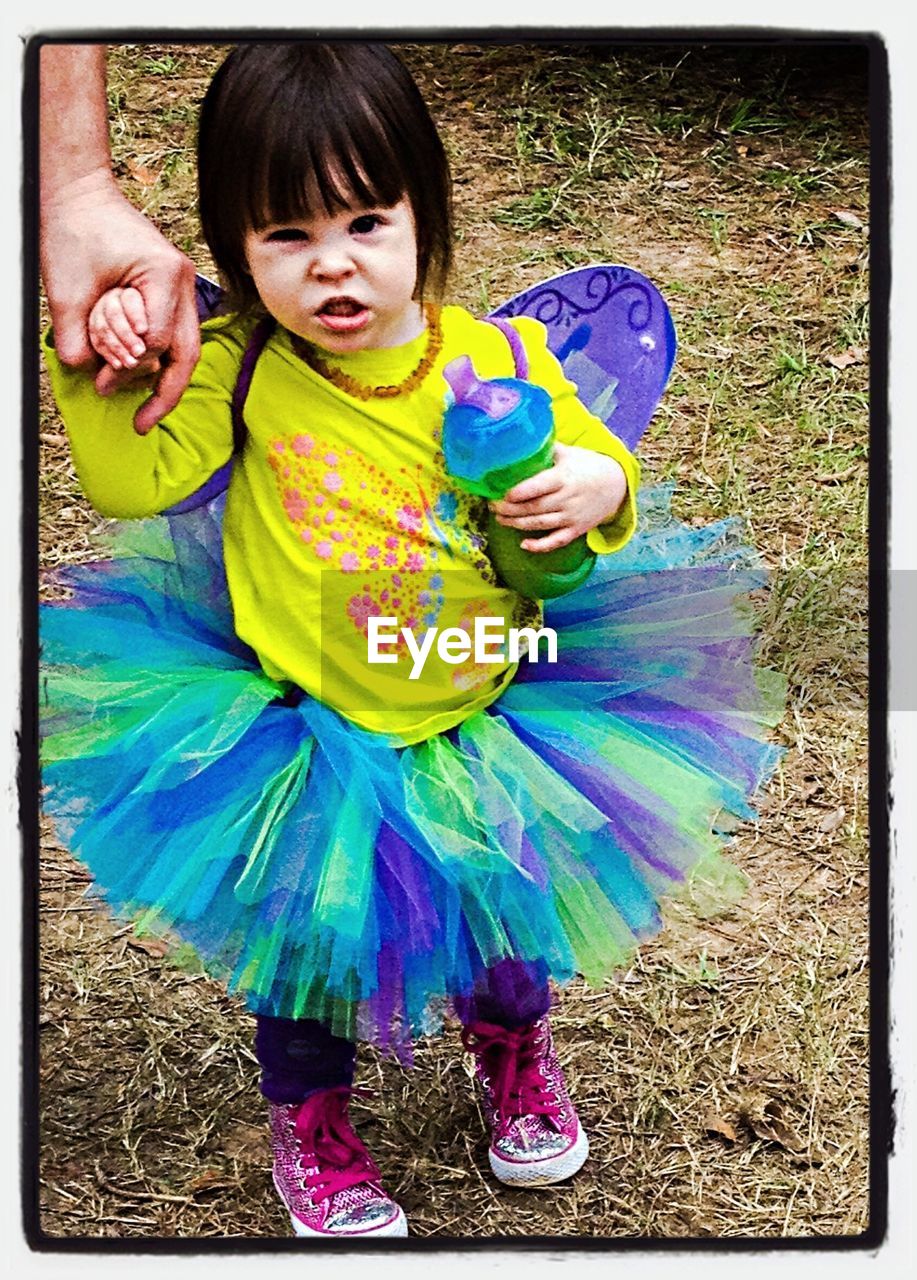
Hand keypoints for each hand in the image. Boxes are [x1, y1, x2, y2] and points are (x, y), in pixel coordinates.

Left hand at [40, 174, 199, 432]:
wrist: (77, 192)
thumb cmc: (72, 230)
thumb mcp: (66, 289)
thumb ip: (77, 337)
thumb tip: (90, 374)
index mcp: (165, 275)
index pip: (156, 342)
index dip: (129, 367)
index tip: (102, 382)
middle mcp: (184, 282)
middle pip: (187, 353)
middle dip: (166, 394)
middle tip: (142, 424)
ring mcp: (183, 285)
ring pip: (185, 347)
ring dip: (164, 379)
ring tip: (143, 408)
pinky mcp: (170, 288)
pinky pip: (173, 332)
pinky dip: (158, 358)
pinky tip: (141, 376)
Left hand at [489, 442, 627, 552]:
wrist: (616, 485)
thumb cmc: (588, 466)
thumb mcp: (570, 453)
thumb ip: (546, 450)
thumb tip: (520, 438)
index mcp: (564, 477)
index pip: (539, 486)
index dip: (520, 492)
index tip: (503, 494)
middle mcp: (568, 498)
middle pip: (534, 508)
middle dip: (510, 510)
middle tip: (493, 506)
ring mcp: (572, 516)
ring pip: (541, 524)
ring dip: (517, 524)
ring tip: (500, 519)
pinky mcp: (576, 530)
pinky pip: (557, 541)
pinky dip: (540, 546)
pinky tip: (524, 545)